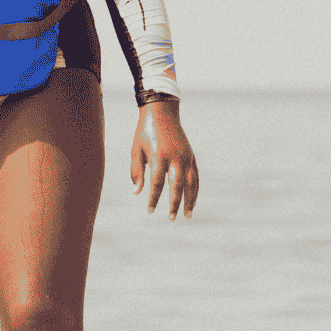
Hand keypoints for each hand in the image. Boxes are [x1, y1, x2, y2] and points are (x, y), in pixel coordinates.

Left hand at [131, 98, 197, 218]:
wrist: (161, 112)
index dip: (153, 198)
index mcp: (158, 155)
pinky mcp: (191, 155)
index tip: (149, 211)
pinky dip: (194, 190)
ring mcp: (185, 156)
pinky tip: (192, 201)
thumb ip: (136, 171)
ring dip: (189, 200)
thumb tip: (138, 192)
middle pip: (176, 185)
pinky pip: (195, 176)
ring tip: (187, 215)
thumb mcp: (135, 150)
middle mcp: (174, 157)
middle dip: (174, 204)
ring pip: (190, 183)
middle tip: (170, 219)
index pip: (157, 183)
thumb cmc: (144, 132)